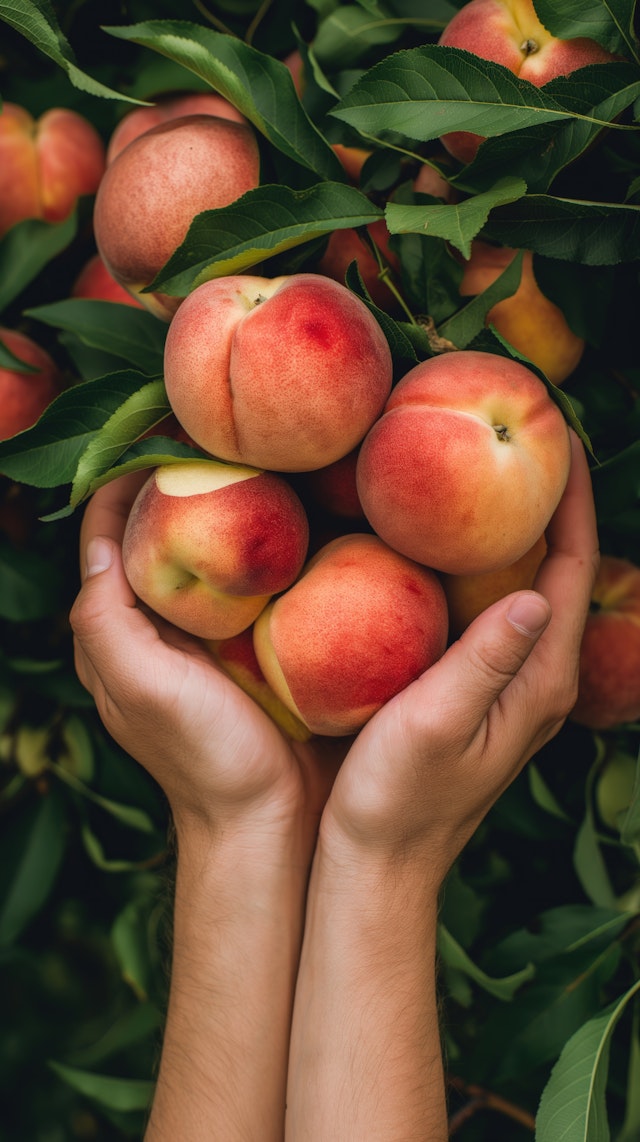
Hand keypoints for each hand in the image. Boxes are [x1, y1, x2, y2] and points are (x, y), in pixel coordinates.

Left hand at [69, 471, 342, 847]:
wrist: (269, 821)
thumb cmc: (202, 755)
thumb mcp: (140, 687)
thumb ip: (106, 620)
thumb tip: (96, 541)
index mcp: (116, 633)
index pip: (102, 537)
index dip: (119, 483)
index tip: (157, 430)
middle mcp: (152, 630)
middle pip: (147, 537)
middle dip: (170, 485)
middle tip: (212, 435)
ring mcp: (203, 640)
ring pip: (197, 555)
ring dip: (214, 511)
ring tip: (250, 463)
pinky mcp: (249, 648)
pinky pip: (244, 583)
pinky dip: (253, 549)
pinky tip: (287, 524)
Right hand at [318, 430, 598, 884]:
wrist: (379, 865)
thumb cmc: (397, 801)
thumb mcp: (435, 727)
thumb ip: (485, 663)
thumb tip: (539, 593)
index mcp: (539, 680)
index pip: (572, 570)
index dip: (572, 500)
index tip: (562, 436)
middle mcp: (539, 678)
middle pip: (562, 569)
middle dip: (552, 500)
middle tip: (527, 435)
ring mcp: (512, 685)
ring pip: (531, 585)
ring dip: (520, 527)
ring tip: (494, 470)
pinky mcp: (482, 689)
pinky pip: (497, 607)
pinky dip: (487, 563)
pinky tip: (450, 542)